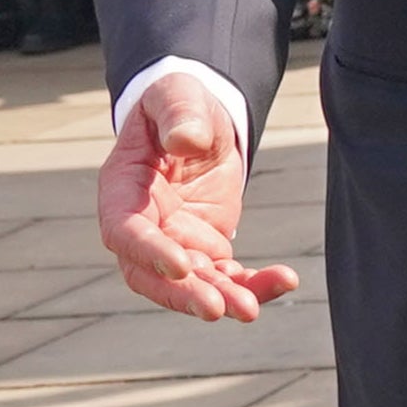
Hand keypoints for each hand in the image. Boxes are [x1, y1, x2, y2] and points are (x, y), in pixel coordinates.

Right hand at [99, 70, 299, 321]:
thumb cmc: (178, 104)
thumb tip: (186, 139)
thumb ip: (178, 114)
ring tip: (251, 309)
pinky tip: (284, 281)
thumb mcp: (176, 97)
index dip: (149, 252)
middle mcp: (142, 226)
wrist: (198, 120)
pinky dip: (254, 284)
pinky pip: (227, 276)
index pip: (125, 231)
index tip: (181, 265)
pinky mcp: (206, 249)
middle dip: (183, 294)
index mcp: (122, 190)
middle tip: (215, 309)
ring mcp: (174, 242)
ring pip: (192, 284)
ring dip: (221, 298)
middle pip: (151, 275)